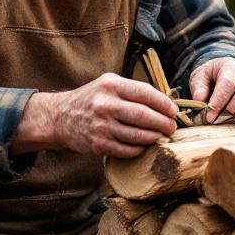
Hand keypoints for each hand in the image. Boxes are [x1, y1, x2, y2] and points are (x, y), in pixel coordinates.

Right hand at [16, 73, 178, 158]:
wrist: (60, 117)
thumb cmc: (92, 99)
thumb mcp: (108, 85)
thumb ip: (133, 91)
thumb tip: (166, 103)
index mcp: (111, 85)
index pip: (146, 93)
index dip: (164, 104)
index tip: (174, 111)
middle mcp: (106, 104)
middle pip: (144, 116)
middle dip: (164, 123)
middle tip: (172, 127)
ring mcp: (101, 125)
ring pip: (138, 135)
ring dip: (155, 137)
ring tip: (162, 136)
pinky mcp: (98, 144)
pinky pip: (127, 149)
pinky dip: (140, 148)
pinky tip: (144, 145)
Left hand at [188, 58, 234, 122]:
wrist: (226, 71)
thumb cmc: (211, 76)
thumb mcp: (200, 76)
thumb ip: (198, 87)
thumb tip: (200, 101)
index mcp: (231, 67)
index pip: (227, 84)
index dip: (219, 101)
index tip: (210, 116)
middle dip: (229, 110)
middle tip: (217, 120)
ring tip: (226, 118)